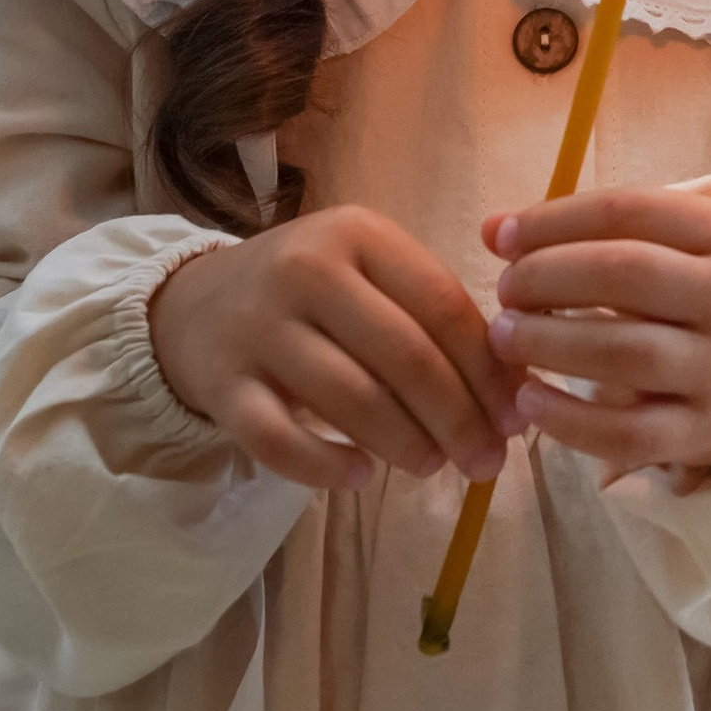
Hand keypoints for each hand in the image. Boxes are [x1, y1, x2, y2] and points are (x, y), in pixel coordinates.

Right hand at [150, 209, 514, 496]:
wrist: (194, 305)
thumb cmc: (308, 293)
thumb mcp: (368, 274)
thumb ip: (434, 316)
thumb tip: (514, 393)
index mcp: (356, 233)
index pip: (441, 304)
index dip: (488, 369)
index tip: (516, 418)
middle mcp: (306, 269)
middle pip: (404, 355)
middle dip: (458, 418)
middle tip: (486, 463)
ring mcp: (258, 326)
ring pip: (351, 397)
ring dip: (405, 443)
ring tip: (432, 466)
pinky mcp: (222, 383)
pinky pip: (279, 438)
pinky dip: (325, 466)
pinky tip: (360, 477)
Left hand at [484, 187, 710, 476]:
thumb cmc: (693, 292)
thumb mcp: (664, 243)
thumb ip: (584, 230)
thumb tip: (492, 229)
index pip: (625, 212)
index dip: (551, 221)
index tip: (500, 237)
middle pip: (624, 274)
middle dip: (546, 277)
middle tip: (505, 290)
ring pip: (624, 353)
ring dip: (548, 342)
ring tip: (504, 337)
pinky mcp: (701, 432)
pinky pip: (628, 434)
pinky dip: (569, 420)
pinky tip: (529, 398)